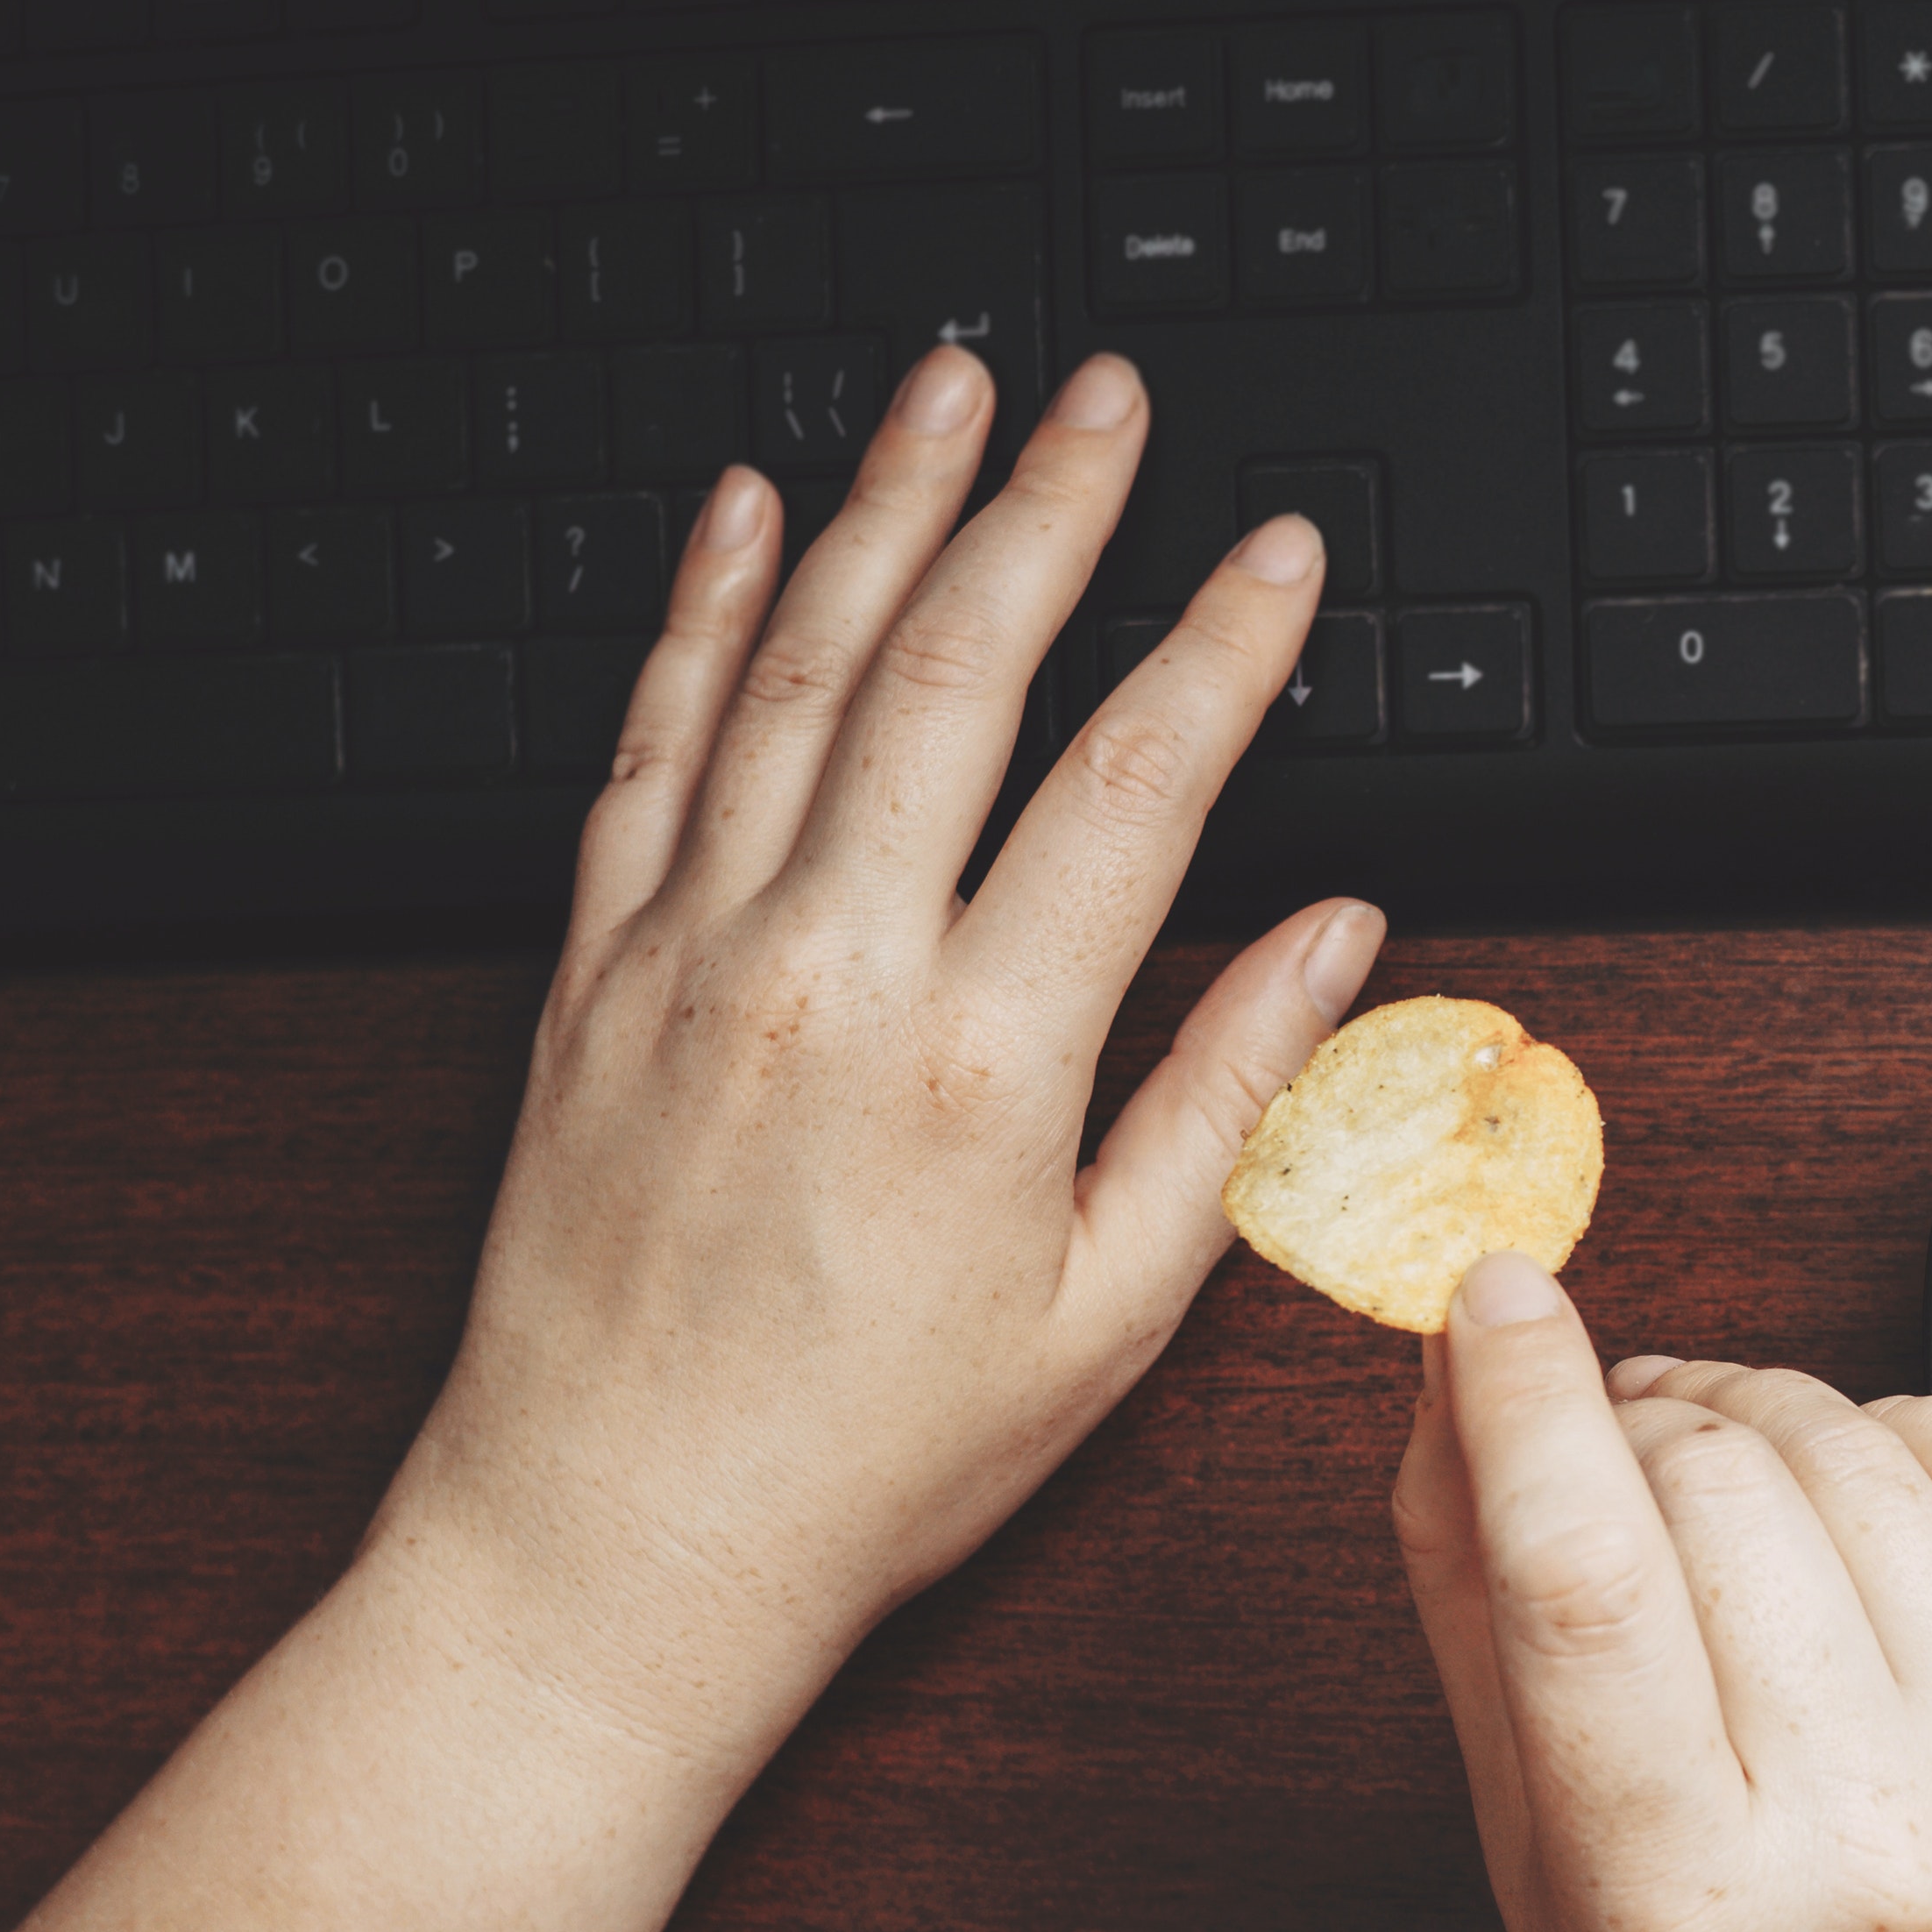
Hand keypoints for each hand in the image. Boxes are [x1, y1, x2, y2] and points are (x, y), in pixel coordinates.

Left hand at [391, 345, 1384, 1761]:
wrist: (612, 1543)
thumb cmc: (866, 1460)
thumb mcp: (1107, 1311)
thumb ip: (1225, 1098)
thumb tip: (1340, 938)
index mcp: (985, 1063)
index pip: (1137, 784)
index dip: (1224, 644)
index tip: (1279, 551)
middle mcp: (831, 974)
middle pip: (956, 672)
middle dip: (1048, 508)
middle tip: (1107, 396)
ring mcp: (694, 955)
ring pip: (795, 670)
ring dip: (879, 508)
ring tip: (946, 388)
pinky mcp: (591, 971)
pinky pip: (646, 746)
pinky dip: (694, 612)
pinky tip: (738, 510)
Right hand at [1391, 1253, 1931, 1931]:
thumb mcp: (1523, 1841)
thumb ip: (1471, 1583)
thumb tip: (1456, 1346)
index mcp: (1688, 1909)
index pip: (1589, 1580)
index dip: (1528, 1400)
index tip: (1493, 1292)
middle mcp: (1881, 1853)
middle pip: (1724, 1493)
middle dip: (1643, 1424)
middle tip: (1612, 1447)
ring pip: (1860, 1454)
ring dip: (1766, 1421)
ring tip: (1727, 1486)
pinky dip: (1908, 1437)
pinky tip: (1861, 1505)